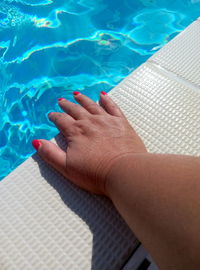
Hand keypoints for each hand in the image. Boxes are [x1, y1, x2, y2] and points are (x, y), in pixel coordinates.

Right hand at [32, 92, 146, 195]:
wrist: (124, 171)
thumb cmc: (95, 173)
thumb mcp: (67, 167)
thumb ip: (50, 154)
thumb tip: (37, 142)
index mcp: (76, 132)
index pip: (61, 120)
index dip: (55, 117)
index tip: (52, 115)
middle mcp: (90, 122)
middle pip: (75, 110)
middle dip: (67, 106)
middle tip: (62, 101)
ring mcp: (106, 120)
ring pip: (92, 105)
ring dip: (83, 99)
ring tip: (77, 94)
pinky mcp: (121, 122)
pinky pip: (113, 107)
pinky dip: (107, 100)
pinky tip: (103, 95)